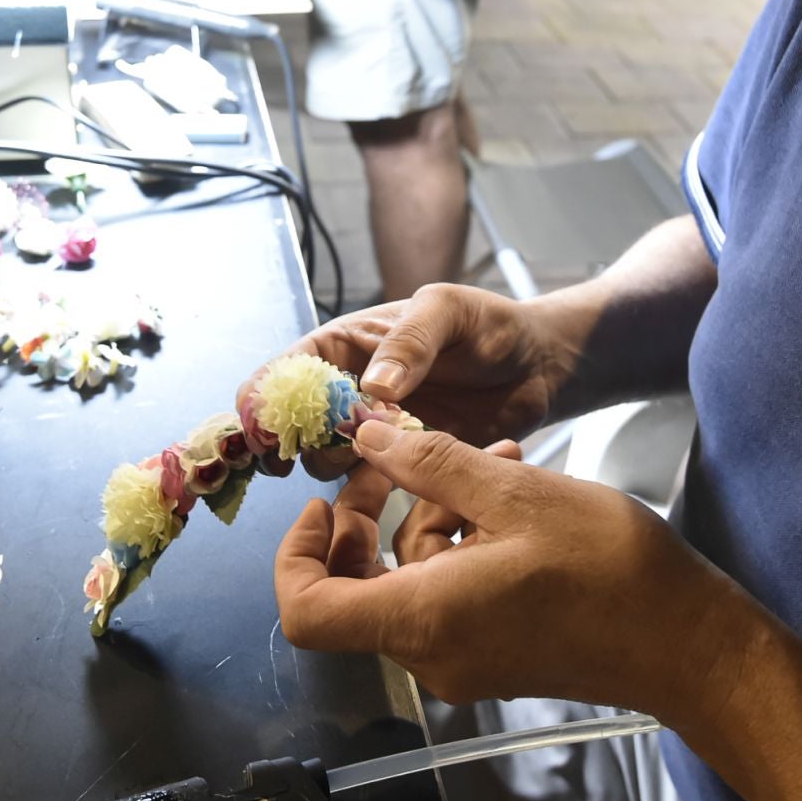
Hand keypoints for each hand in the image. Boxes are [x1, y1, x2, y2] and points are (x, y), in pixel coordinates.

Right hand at [237, 284, 575, 479]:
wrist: (538, 367)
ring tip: (379, 453)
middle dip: (296, 443)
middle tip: (330, 449)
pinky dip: (370, 488)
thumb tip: (371, 386)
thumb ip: (411, 342)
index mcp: (344, 346)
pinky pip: (367, 485)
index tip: (268, 434)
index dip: (263, 404)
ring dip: (338, 465)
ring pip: (324, 461)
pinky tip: (397, 478)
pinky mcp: (403, 464)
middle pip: (292, 427)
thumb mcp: (449, 311)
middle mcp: (348, 391)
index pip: (282, 374)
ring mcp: (373, 431)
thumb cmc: (490, 325)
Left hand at [276, 422, 736, 709]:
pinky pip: (449, 593)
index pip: (306, 611)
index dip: (296, 555)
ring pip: (410, 579)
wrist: (687, 639)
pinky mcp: (493, 653)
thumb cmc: (610, 571)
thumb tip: (371, 438)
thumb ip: (431, 464)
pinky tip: (509, 496)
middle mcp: (431, 652)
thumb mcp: (514, 493)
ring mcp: (463, 658)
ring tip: (493, 461)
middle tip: (402, 457)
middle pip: (357, 587)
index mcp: (422, 618)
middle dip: (374, 515)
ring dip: (434, 514)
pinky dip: (463, 542)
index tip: (324, 503)